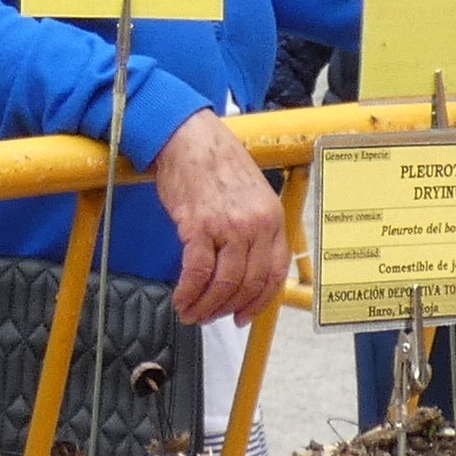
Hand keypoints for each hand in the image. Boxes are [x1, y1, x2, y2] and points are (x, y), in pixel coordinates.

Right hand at [151, 112, 291, 328]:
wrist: (188, 137)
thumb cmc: (214, 161)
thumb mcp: (250, 193)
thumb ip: (253, 227)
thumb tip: (243, 265)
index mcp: (271, 217)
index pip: (274, 273)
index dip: (258, 302)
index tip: (243, 315)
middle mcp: (255, 224)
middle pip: (248, 284)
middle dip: (227, 308)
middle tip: (211, 318)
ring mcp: (229, 226)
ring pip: (223, 283)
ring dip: (206, 306)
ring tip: (192, 313)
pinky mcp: (200, 226)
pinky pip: (197, 272)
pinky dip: (188, 292)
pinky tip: (181, 299)